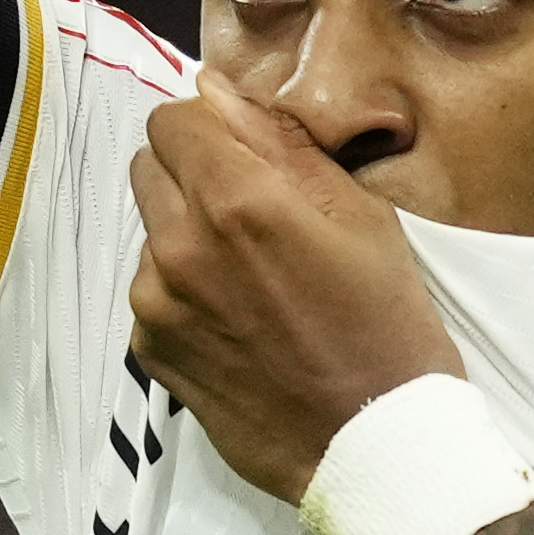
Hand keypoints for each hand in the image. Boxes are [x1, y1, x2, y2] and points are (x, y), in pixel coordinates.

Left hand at [126, 78, 462, 503]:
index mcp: (234, 201)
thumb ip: (279, 145)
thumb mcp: (360, 216)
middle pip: (148, 167)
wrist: (373, 444)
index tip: (246, 155)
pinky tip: (238, 323)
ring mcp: (156, 304)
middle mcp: (178, 247)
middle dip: (192, 175)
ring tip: (251, 280)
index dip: (210, 127)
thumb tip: (214, 90)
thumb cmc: (386, 324)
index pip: (173, 119)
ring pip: (149, 232)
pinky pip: (151, 292)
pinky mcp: (151, 350)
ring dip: (185, 237)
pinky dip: (182, 294)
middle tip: (252, 216)